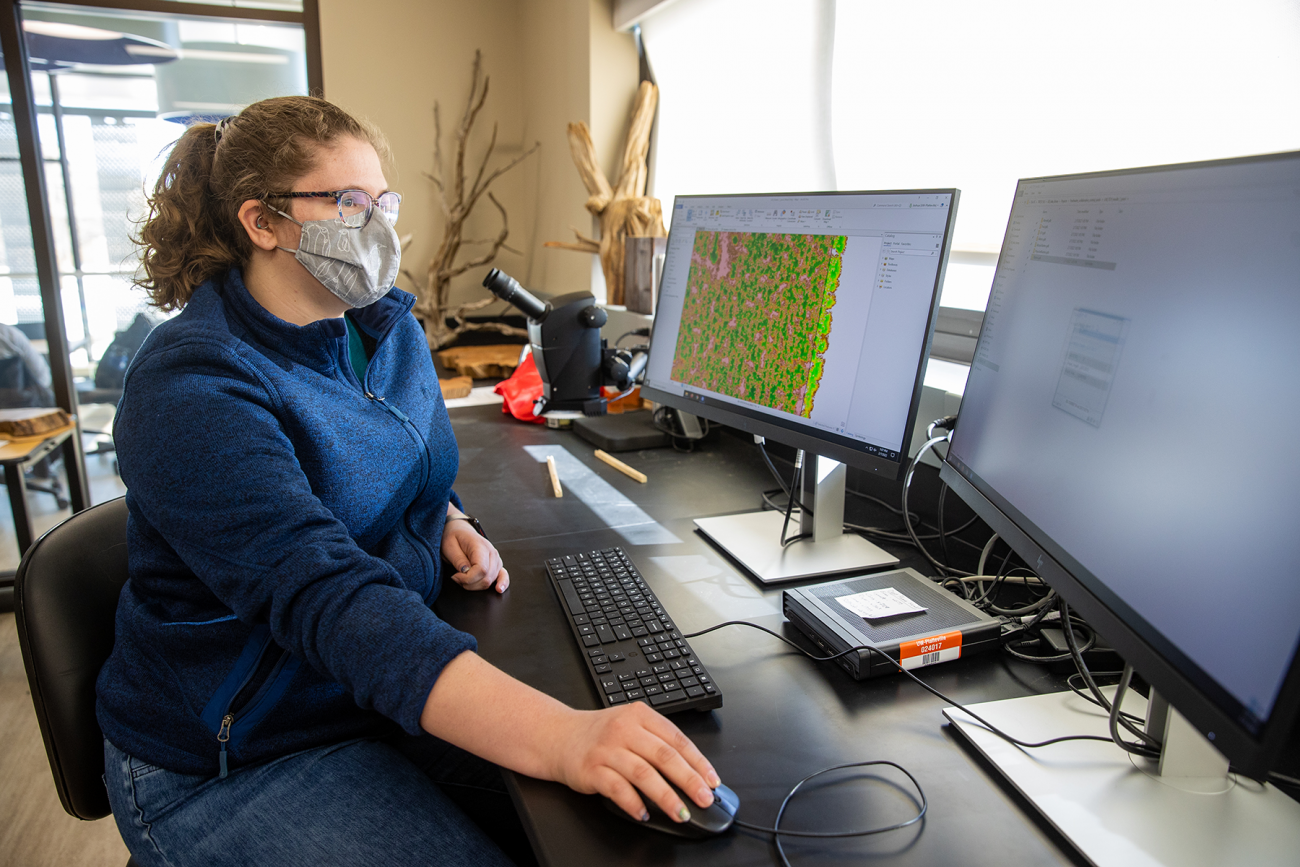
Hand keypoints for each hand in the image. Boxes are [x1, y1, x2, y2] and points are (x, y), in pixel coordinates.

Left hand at [441, 519, 508, 592]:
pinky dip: (502, 583)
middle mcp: (492, 552)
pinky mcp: (496, 564)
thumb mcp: (449, 546)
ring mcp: (496, 559)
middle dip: (470, 583)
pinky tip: (499, 588)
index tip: (455, 576)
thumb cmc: (454, 537)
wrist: (459, 531)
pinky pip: (503, 576)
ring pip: (490, 580)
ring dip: (476, 585)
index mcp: (480, 546)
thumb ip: (458, 559)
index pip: (481, 569)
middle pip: (487, 577)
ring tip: (464, 577)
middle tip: (457, 577)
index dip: (467, 578)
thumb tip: (466, 572)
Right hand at [550, 702, 720, 822]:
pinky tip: (644, 814)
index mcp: (640, 715)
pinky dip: (633, 803)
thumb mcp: (631, 726)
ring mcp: (607, 749)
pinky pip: (617, 788)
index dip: (698, 762)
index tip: (712, 781)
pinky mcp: (591, 769)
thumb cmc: (601, 734)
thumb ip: (658, 743)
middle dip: (689, 780)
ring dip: (666, 796)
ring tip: (680, 813)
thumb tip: (693, 772)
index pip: (677, 739)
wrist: (559, 736)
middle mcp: (624, 729)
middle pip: (664, 756)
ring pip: (643, 774)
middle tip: (703, 799)